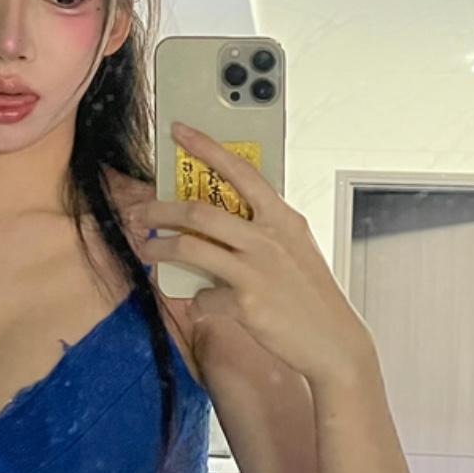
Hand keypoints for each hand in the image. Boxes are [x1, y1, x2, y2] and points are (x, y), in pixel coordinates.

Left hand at [136, 120, 376, 387]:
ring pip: (189, 246)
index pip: (240, 171)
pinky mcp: (246, 303)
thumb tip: (220, 226)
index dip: (206, 147)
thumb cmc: (312, 294)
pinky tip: (203, 303)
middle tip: (140, 213)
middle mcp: (268, 238)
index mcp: (282, 218)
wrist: (333, 341)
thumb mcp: (295, 249)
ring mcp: (256, 270)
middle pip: (199, 210)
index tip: (179, 131)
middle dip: (160, 209)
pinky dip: (198, 299)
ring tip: (147, 250)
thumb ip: (263, 232)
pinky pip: (204, 296)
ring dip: (159, 247)